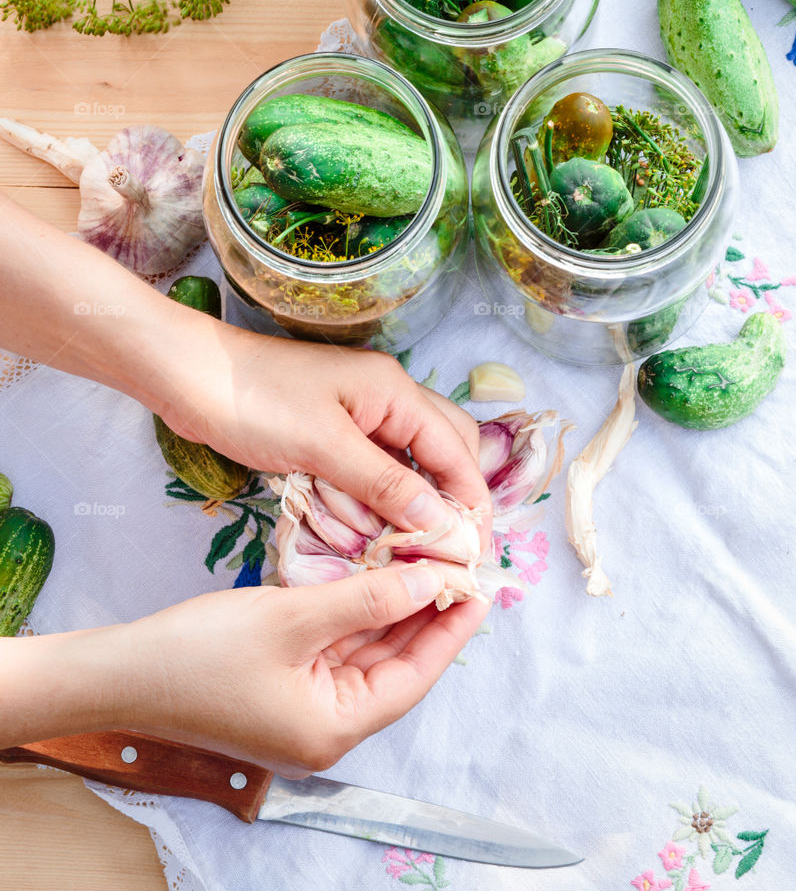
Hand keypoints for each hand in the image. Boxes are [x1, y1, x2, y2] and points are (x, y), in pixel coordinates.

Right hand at [0, 565, 489, 766]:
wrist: (119, 672)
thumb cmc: (201, 652)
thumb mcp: (292, 618)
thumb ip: (367, 599)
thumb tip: (431, 580)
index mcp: (335, 728)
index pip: (414, 676)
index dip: (450, 629)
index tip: (482, 587)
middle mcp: (326, 726)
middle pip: (393, 665)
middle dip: (425, 614)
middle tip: (460, 565)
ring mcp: (301, 708)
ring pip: (365, 653)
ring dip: (392, 609)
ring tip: (428, 562)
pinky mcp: (280, 686)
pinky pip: (334, 648)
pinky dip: (356, 614)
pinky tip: (376, 577)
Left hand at [159, 318, 491, 546]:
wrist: (187, 375)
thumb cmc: (253, 401)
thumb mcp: (323, 447)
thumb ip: (385, 484)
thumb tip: (441, 522)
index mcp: (394, 391)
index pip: (456, 450)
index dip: (471, 500)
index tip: (475, 551)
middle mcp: (385, 399)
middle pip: (442, 452)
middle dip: (449, 501)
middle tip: (447, 553)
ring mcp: (357, 415)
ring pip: (405, 464)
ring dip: (412, 504)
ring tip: (413, 553)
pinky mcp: (329, 432)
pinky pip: (370, 469)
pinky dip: (377, 499)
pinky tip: (372, 532)